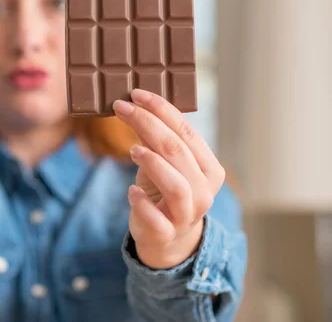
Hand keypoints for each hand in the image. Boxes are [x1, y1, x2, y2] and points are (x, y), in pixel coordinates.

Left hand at [113, 89, 224, 269]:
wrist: (166, 237)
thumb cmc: (163, 191)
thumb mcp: (163, 163)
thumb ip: (157, 140)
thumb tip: (136, 104)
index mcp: (209, 167)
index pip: (187, 131)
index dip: (161, 109)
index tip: (136, 94)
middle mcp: (203, 190)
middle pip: (177, 151)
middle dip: (148, 124)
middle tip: (122, 108)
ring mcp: (187, 214)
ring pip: (176, 185)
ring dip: (152, 162)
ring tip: (131, 149)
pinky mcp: (166, 232)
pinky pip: (157, 218)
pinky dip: (142, 202)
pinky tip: (132, 190)